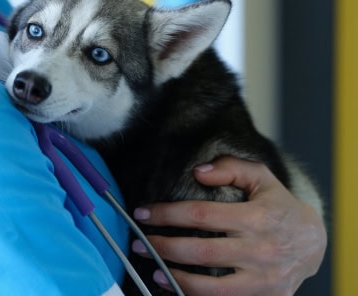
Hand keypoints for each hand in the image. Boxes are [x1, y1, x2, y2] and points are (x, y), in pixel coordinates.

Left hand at [132, 157, 326, 295]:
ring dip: (176, 279)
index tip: (143, 213)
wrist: (313, 243)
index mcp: (258, 217)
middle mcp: (261, 249)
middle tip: (138, 243)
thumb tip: (197, 172)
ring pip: (212, 287)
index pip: (202, 215)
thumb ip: (230, 168)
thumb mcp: (261, 177)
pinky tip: (177, 287)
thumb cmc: (278, 206)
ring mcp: (263, 279)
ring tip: (153, 269)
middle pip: (202, 252)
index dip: (168, 214)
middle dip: (164, 247)